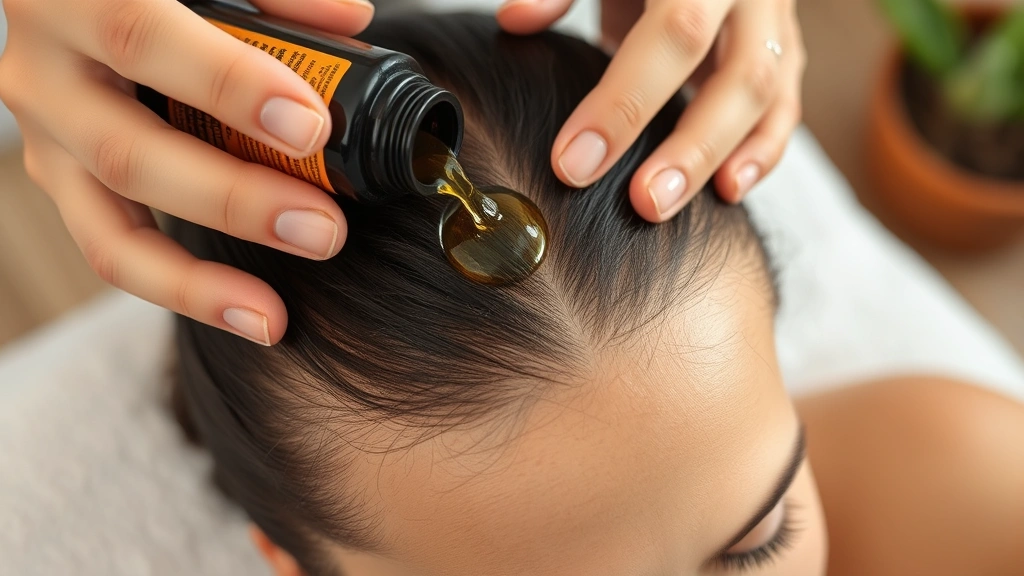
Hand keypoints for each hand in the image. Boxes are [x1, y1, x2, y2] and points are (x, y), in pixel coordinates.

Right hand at [0, 0, 373, 344]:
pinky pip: (114, 250)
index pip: (142, 37)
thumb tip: (348, 23)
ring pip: (107, 229)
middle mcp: (43, 71)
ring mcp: (46, 137)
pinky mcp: (60, 181)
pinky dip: (183, 288)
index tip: (312, 125)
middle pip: (130, 153)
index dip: (228, 84)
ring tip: (273, 313)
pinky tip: (247, 312)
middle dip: (234, 199)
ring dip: (198, 277)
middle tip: (321, 229)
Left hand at [498, 0, 805, 221]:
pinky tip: (728, 190)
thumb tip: (514, 21)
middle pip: (737, 74)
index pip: (673, 34)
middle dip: (689, 147)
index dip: (625, 102)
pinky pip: (785, 101)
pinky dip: (761, 149)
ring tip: (668, 205)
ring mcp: (773, 16)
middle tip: (642, 203)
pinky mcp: (782, 43)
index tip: (574, 162)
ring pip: (766, 93)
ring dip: (719, 157)